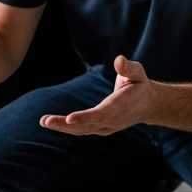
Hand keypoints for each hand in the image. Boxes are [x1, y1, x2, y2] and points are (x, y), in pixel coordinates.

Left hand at [40, 56, 156, 135]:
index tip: (69, 118)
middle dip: (64, 125)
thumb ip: (128, 68)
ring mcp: (105, 127)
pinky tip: (51, 123)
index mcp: (120, 107)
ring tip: (44, 121)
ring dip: (61, 127)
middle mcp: (111, 121)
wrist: (147, 105)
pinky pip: (81, 130)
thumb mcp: (138, 73)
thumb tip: (119, 60)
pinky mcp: (100, 128)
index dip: (85, 117)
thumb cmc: (139, 85)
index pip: (100, 114)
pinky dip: (66, 128)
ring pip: (81, 130)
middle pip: (86, 126)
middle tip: (45, 121)